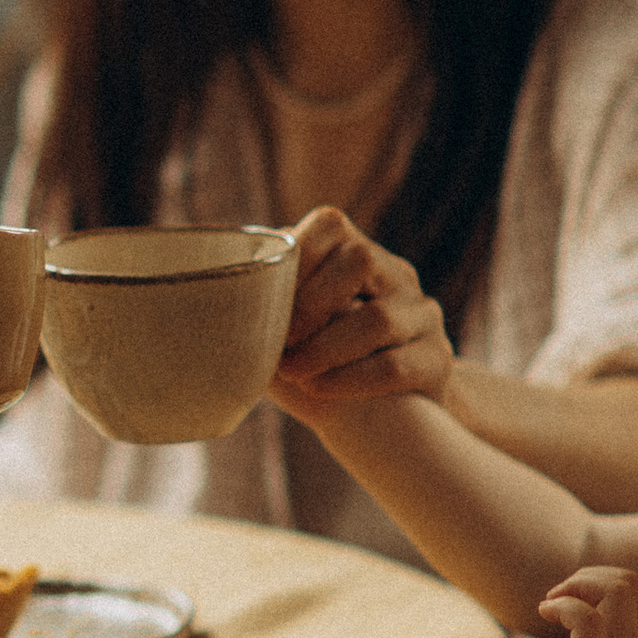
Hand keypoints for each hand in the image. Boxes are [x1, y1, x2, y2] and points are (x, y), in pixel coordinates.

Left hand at [270, 205, 453, 414]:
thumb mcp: (296, 326)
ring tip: (294, 372)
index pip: (331, 225)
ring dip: (325, 349)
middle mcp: (397, 276)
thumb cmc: (323, 361)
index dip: (296, 256)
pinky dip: (351, 379)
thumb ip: (264, 309)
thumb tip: (200, 308)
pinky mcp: (436, 361)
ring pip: (379, 319)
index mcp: (360, 255)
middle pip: (362, 259)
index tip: (266, 299)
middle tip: (281, 342)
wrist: (392, 412)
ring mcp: (423, 316)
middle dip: (312, 301)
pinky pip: (397, 365)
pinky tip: (321, 389)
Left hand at [539, 563, 637, 637]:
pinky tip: (545, 617)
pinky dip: (561, 606)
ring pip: (617, 588)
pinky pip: (584, 618)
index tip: (578, 602)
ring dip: (577, 585)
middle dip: (589, 576)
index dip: (607, 581)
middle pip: (632, 580)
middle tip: (560, 599)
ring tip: (552, 604)